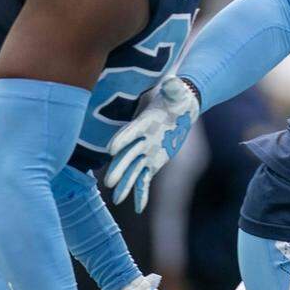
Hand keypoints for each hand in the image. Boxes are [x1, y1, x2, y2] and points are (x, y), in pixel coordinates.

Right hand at [105, 77, 198, 211]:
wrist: (180, 108)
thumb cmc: (178, 97)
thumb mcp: (177, 92)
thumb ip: (173, 88)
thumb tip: (174, 82)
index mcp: (144, 122)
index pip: (131, 132)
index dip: (123, 139)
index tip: (112, 149)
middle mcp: (141, 139)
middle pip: (127, 156)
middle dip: (118, 169)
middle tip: (108, 182)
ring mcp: (145, 152)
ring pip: (133, 171)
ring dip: (125, 185)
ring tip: (116, 199)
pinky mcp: (153, 162)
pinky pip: (145, 179)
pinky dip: (141, 193)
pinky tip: (138, 208)